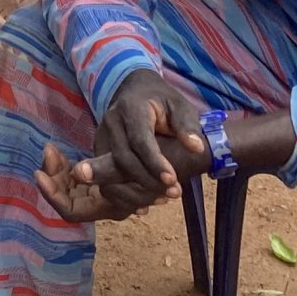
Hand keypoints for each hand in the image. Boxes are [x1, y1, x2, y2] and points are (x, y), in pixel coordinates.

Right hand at [77, 69, 205, 216]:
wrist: (136, 91)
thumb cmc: (162, 101)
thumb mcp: (180, 106)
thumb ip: (187, 126)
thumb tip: (197, 148)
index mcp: (131, 107)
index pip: (139, 139)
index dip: (155, 162)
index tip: (173, 180)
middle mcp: (111, 121)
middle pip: (123, 158)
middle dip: (148, 180)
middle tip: (174, 193)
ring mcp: (101, 136)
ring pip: (111, 170)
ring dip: (136, 190)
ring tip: (163, 199)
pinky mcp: (99, 149)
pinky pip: (107, 176)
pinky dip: (125, 193)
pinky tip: (144, 204)